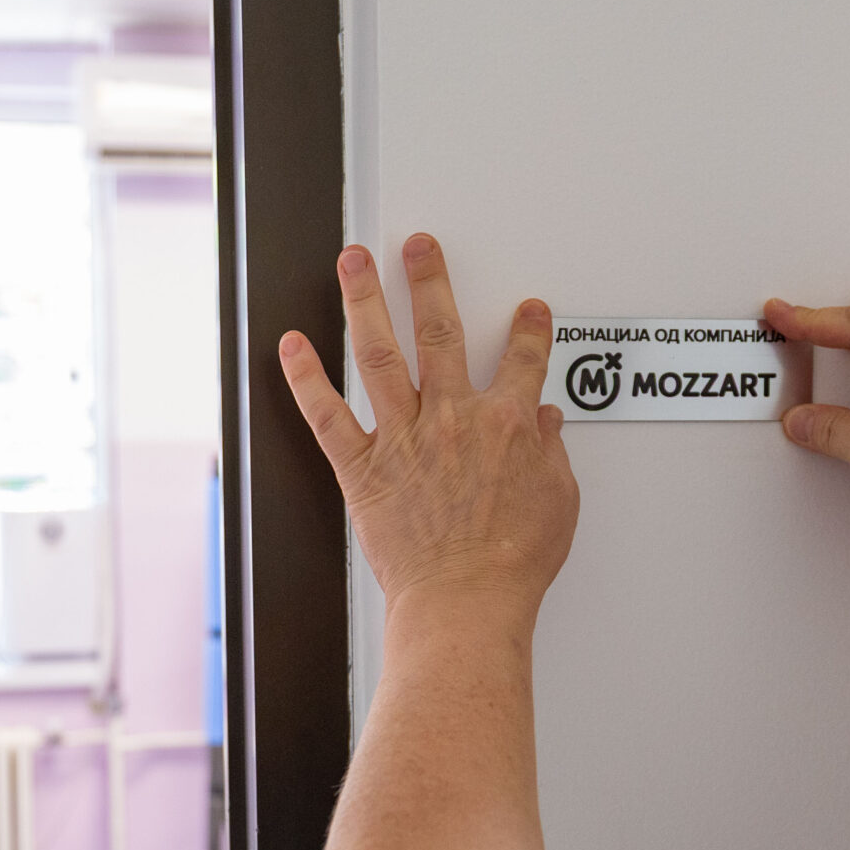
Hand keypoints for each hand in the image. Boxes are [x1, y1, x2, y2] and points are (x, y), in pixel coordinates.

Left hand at [280, 234, 579, 616]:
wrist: (465, 602)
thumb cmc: (510, 564)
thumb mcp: (557, 503)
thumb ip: (551, 455)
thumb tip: (546, 426)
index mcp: (506, 424)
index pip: (524, 360)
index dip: (529, 330)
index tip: (528, 312)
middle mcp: (452, 418)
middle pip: (441, 331)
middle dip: (429, 280)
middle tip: (418, 247)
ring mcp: (404, 438)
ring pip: (380, 352)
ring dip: (363, 299)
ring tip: (352, 262)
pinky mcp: (363, 468)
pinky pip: (327, 415)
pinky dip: (305, 378)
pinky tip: (292, 347)